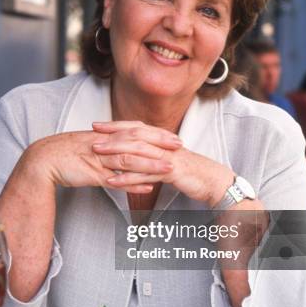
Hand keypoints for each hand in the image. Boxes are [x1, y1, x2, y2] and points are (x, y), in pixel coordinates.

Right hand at [23, 126, 181, 193]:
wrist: (43, 160)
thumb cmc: (67, 154)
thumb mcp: (92, 146)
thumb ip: (110, 148)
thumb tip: (126, 153)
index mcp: (107, 136)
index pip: (136, 131)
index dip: (156, 133)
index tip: (173, 137)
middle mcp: (105, 144)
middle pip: (137, 140)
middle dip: (160, 142)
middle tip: (180, 145)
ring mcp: (99, 158)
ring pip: (130, 159)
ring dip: (151, 163)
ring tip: (170, 166)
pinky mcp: (93, 173)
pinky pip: (116, 179)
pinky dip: (133, 183)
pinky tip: (148, 187)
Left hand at [91, 121, 234, 203]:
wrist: (213, 181)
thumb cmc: (191, 172)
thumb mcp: (170, 160)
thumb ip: (154, 154)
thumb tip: (137, 154)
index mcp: (161, 140)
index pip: (135, 128)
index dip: (115, 125)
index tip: (96, 125)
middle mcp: (163, 145)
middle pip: (133, 136)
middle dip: (111, 136)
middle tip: (91, 136)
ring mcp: (167, 157)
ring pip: (137, 153)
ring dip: (115, 154)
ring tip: (96, 156)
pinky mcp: (170, 172)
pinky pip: (145, 174)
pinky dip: (127, 178)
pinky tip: (112, 181)